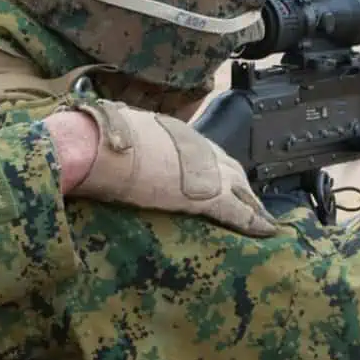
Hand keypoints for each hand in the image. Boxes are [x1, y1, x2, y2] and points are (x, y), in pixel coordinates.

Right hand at [64, 99, 278, 237]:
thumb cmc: (94, 138)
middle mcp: (195, 145)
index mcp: (173, 130)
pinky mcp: (206, 195)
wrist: (95, 147)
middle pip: (229, 167)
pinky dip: (254, 222)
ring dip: (251, 203)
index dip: (216, 165)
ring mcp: (203, 169)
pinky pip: (237, 211)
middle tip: (250, 200)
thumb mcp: (113, 128)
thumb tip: (109, 138)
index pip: (204, 150)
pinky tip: (266, 231)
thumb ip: (122, 137)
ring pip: (240, 187)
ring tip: (263, 218)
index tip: (222, 176)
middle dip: (240, 184)